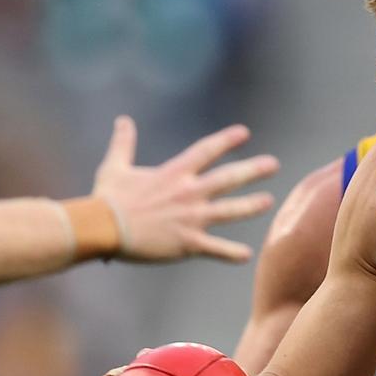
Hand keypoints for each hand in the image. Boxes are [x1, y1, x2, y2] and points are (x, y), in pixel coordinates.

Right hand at [93, 117, 279, 262]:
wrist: (101, 228)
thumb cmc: (107, 199)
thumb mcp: (115, 166)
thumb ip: (124, 142)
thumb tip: (123, 120)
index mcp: (174, 174)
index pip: (207, 151)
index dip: (226, 140)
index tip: (244, 133)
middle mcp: (189, 193)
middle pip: (229, 177)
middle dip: (253, 170)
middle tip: (273, 164)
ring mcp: (192, 218)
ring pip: (230, 210)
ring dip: (252, 206)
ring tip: (269, 201)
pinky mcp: (188, 242)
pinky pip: (216, 249)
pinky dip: (232, 253)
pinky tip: (246, 255)